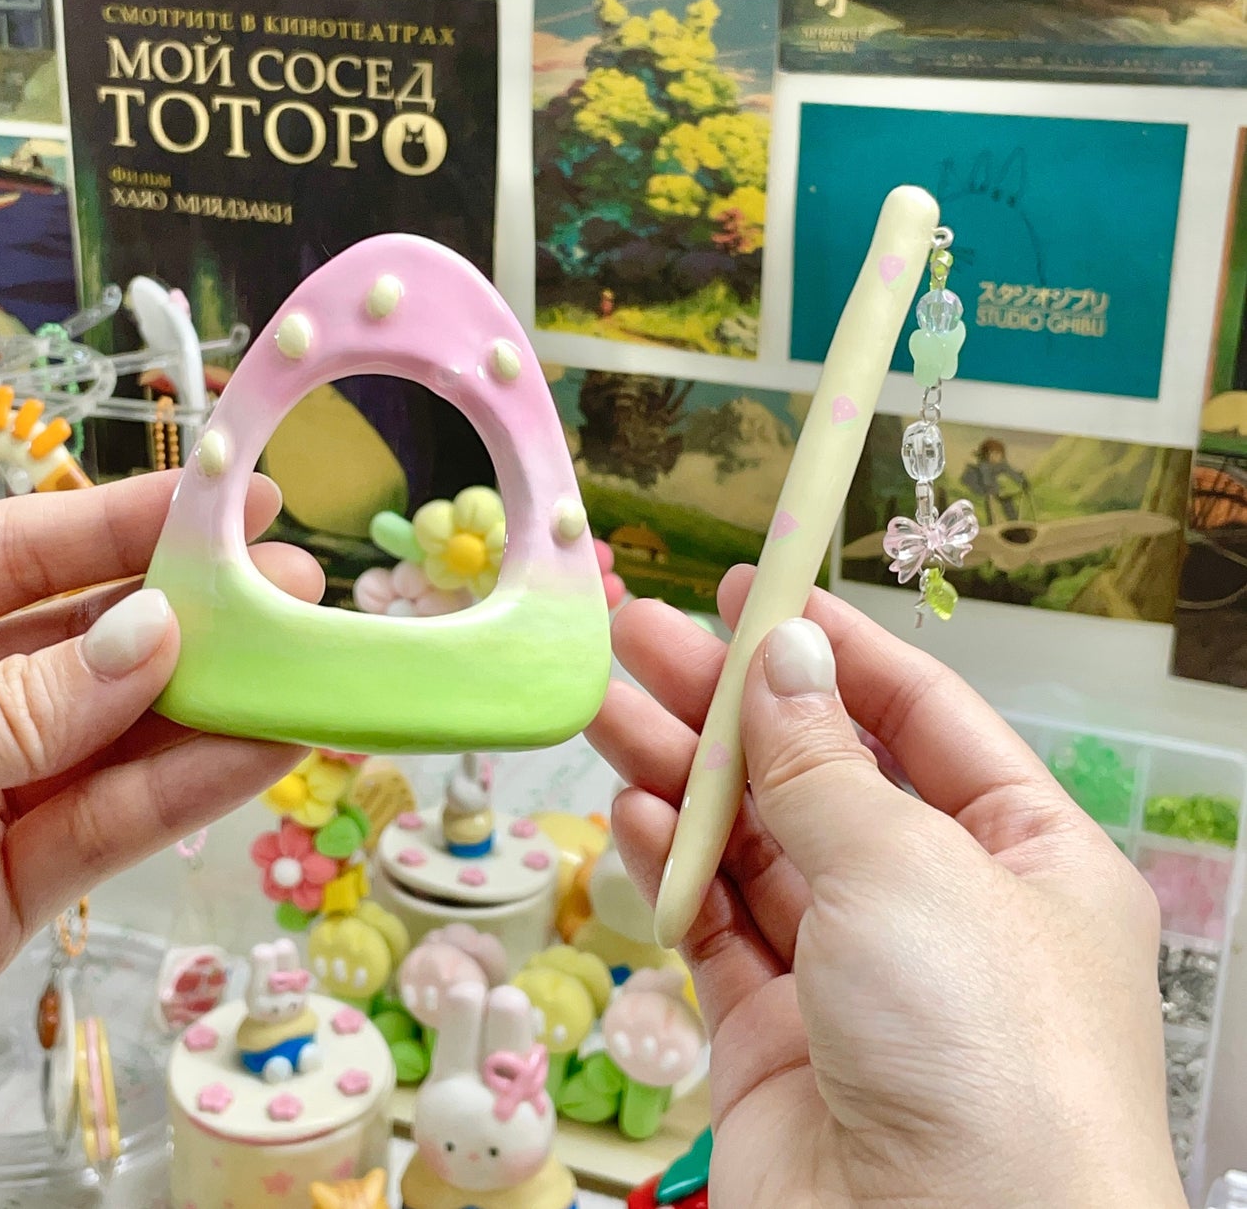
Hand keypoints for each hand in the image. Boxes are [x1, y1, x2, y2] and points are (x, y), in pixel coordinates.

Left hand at [0, 471, 318, 1128]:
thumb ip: (6, 704)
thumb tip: (154, 644)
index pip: (6, 555)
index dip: (117, 524)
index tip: (224, 500)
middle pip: (71, 645)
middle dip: (183, 618)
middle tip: (291, 589)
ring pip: (104, 743)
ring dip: (206, 708)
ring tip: (302, 666)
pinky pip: (98, 836)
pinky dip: (183, 796)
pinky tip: (260, 750)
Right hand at [589, 572, 1184, 1208]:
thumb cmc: (978, 1043)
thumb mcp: (908, 865)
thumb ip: (823, 759)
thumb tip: (784, 651)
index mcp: (1025, 859)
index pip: (924, 719)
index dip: (837, 648)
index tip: (757, 588)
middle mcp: (944, 913)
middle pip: (822, 776)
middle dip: (731, 703)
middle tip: (641, 632)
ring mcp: (856, 980)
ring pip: (757, 848)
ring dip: (684, 774)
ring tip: (605, 701)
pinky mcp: (777, 1042)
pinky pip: (719, 929)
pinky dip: (675, 867)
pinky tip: (634, 806)